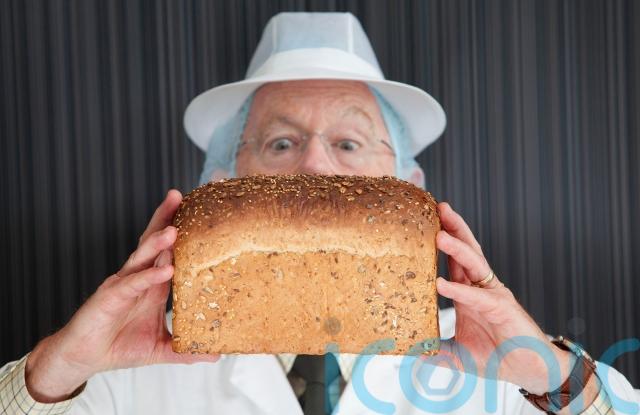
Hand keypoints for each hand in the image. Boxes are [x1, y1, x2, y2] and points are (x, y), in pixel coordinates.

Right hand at [25, 190, 218, 402]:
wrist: (84, 358)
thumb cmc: (120, 346)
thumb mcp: (161, 348)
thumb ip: (186, 349)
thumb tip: (217, 354)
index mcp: (153, 284)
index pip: (170, 252)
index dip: (182, 233)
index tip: (199, 213)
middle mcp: (139, 278)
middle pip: (154, 242)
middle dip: (166, 219)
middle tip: (181, 196)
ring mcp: (123, 284)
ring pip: (141, 257)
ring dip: (158, 242)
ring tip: (175, 229)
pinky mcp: (110, 298)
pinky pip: (132, 284)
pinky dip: (148, 276)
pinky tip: (165, 269)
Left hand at [433, 202, 575, 395]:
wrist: (530, 371)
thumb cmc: (497, 358)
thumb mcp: (457, 353)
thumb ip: (435, 349)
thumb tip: (411, 352)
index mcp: (469, 292)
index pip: (454, 260)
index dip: (441, 241)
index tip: (424, 222)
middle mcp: (481, 288)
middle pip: (466, 251)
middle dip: (452, 228)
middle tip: (436, 207)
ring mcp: (493, 295)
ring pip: (474, 264)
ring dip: (456, 248)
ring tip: (439, 234)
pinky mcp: (502, 310)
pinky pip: (477, 297)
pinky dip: (459, 290)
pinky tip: (441, 283)